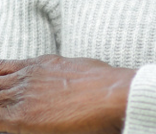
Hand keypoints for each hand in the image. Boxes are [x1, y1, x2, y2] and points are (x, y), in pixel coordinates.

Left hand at [0, 55, 135, 133]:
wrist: (114, 95)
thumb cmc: (106, 84)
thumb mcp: (81, 68)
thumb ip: (63, 71)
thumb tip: (67, 79)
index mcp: (41, 63)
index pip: (4, 67)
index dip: (0, 76)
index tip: (3, 83)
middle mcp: (28, 76)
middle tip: (4, 100)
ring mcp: (23, 94)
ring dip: (0, 102)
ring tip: (7, 113)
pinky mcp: (21, 116)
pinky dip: (0, 119)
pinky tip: (6, 123)